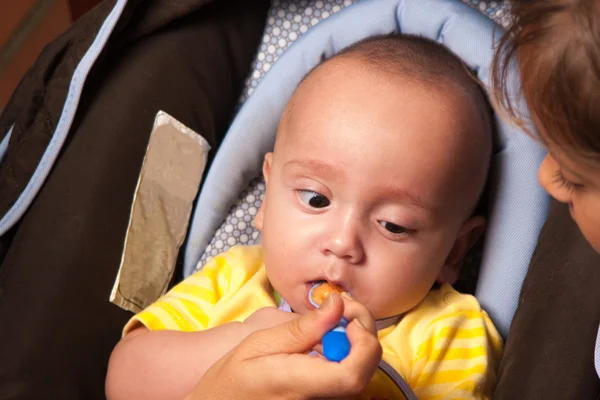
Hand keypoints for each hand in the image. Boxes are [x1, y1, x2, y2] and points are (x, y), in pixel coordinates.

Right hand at [184, 293, 381, 399]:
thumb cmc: (235, 378)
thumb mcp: (260, 343)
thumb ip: (302, 327)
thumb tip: (338, 303)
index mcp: (300, 385)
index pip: (353, 373)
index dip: (363, 343)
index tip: (348, 317)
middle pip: (365, 370)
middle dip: (363, 332)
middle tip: (341, 308)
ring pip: (362, 371)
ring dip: (355, 342)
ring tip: (329, 325)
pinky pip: (349, 377)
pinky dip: (347, 355)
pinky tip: (326, 344)